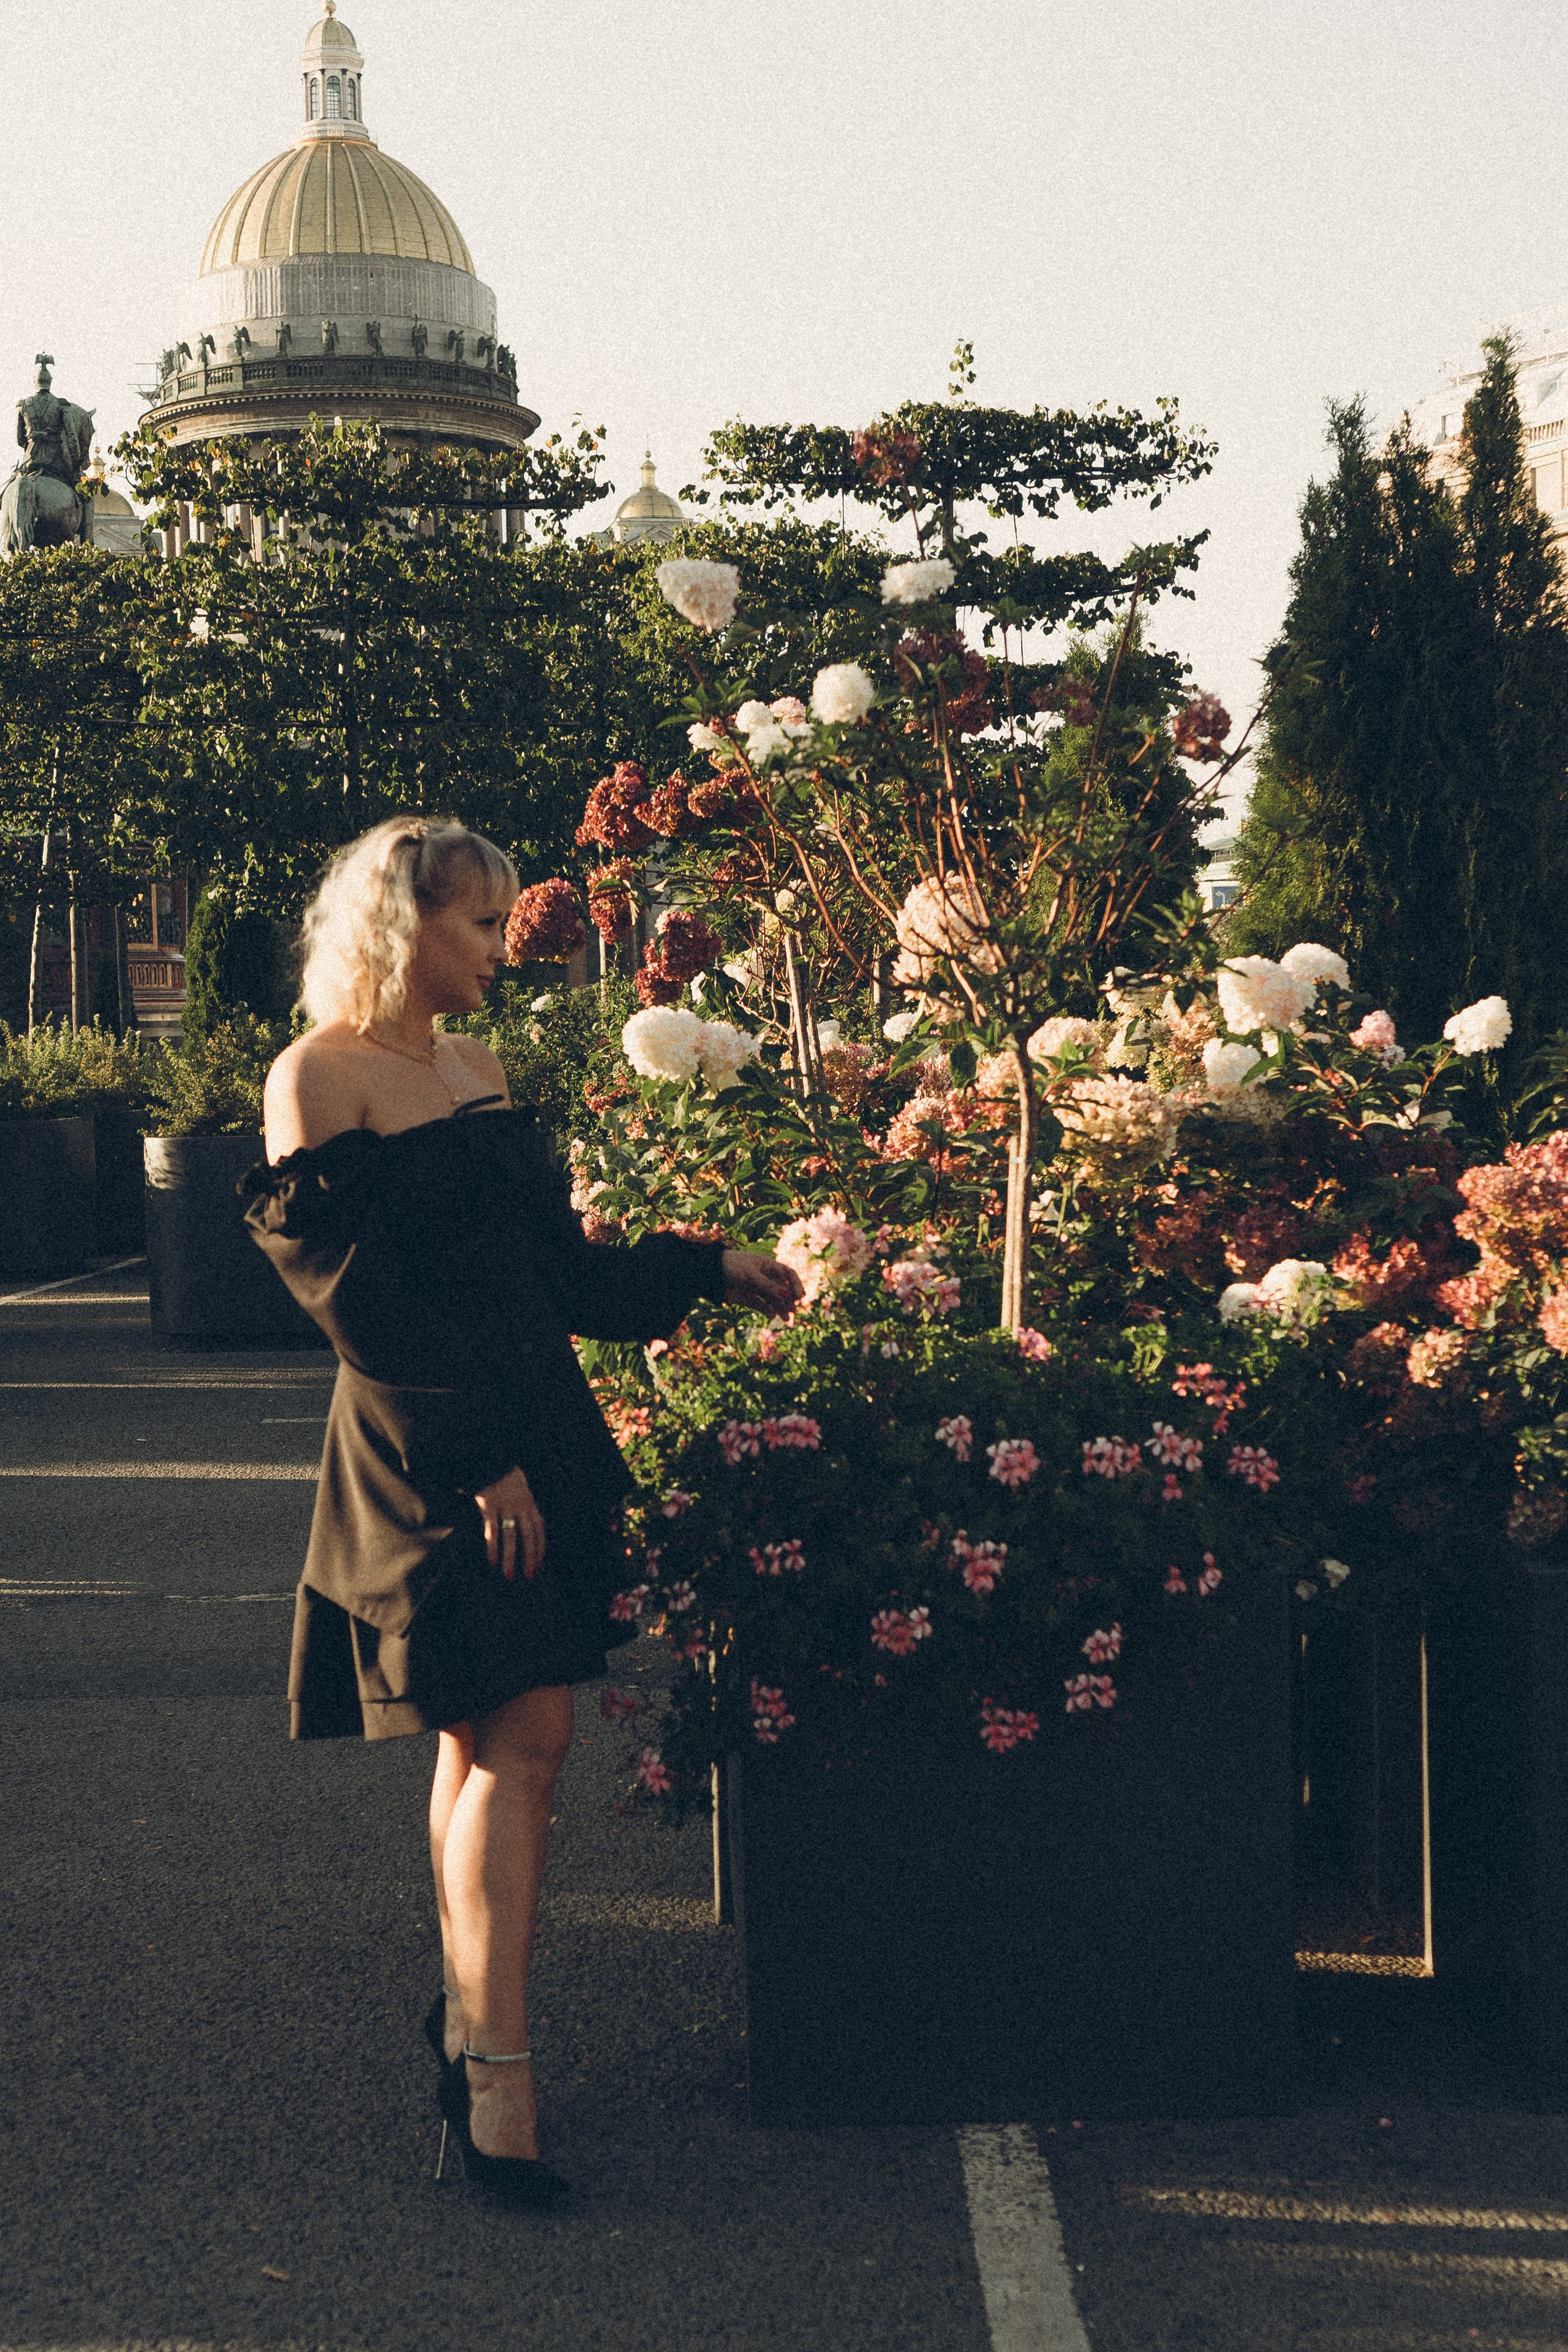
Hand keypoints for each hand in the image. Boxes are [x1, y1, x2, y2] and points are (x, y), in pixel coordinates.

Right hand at [474, 1465, 545, 1582]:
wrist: (490, 1459)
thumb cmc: (506, 1478)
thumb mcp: (523, 1490)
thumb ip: (527, 1507)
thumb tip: (532, 1528)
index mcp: (530, 1503)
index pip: (539, 1530)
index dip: (540, 1548)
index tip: (539, 1564)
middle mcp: (521, 1506)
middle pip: (528, 1536)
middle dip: (529, 1557)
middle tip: (528, 1576)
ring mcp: (505, 1506)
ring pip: (511, 1536)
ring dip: (510, 1557)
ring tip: (509, 1575)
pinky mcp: (489, 1506)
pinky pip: (492, 1530)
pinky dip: (492, 1547)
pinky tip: (492, 1561)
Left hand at [721, 1248, 803, 1315]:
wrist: (710, 1275)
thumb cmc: (732, 1266)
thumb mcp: (751, 1275)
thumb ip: (769, 1287)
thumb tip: (788, 1297)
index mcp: (768, 1265)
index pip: (788, 1274)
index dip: (796, 1284)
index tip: (799, 1296)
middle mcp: (765, 1277)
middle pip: (783, 1289)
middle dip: (789, 1300)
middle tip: (794, 1310)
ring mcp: (757, 1288)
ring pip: (774, 1299)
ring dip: (781, 1308)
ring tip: (786, 1319)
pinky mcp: (749, 1299)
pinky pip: (763, 1306)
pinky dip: (768, 1311)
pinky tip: (772, 1316)